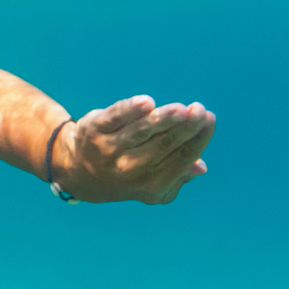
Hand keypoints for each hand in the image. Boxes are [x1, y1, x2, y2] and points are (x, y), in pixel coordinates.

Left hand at [54, 95, 214, 204]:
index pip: (181, 159)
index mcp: (151, 186)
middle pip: (163, 145)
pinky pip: (114, 117)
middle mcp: (129, 170)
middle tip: (199, 110)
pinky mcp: (93, 131)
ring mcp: (108, 151)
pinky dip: (129, 110)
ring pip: (141, 131)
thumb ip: (177, 175)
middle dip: (185, 127)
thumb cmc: (129, 171)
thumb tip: (200, 167)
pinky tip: (146, 103)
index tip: (209, 119)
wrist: (80, 170)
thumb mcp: (152, 181)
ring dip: (163, 119)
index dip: (198, 139)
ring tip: (181, 108)